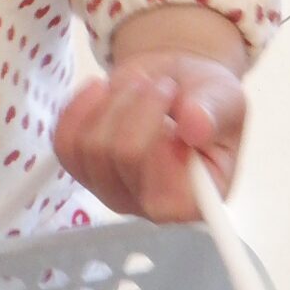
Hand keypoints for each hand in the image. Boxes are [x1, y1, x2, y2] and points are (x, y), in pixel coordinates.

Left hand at [54, 43, 246, 222]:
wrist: (173, 84)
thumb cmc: (205, 98)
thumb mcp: (225, 98)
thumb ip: (213, 112)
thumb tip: (196, 126)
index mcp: (195, 200)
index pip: (163, 199)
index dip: (159, 147)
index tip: (176, 101)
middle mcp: (150, 205)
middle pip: (121, 157)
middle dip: (139, 105)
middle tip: (163, 84)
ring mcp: (110, 189)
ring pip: (88, 146)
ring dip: (113, 101)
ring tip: (141, 85)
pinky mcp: (81, 167)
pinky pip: (63, 140)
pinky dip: (80, 105)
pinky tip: (104, 88)